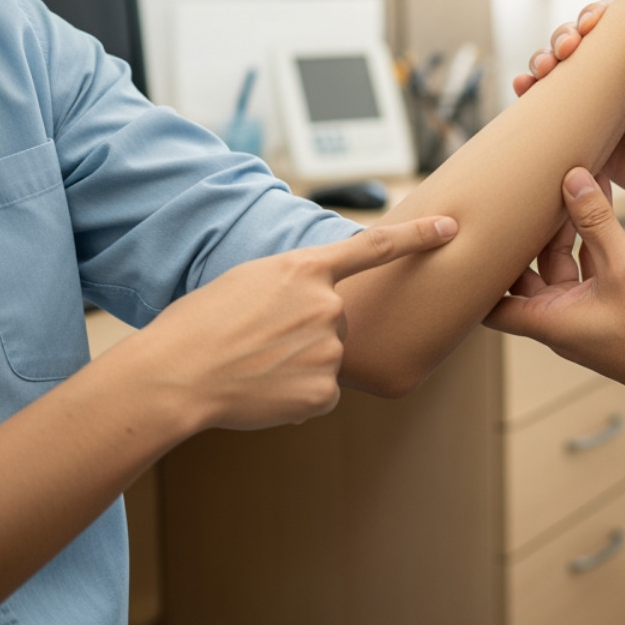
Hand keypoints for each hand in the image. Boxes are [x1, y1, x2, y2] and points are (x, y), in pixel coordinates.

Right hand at [139, 216, 457, 431]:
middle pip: (336, 320)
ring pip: (327, 359)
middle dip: (305, 332)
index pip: (374, 247)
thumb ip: (296, 286)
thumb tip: (325, 309)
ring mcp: (328, 350)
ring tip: (253, 366)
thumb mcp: (247, 282)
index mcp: (303, 270)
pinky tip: (262, 392)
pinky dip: (295, 397)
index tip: (451, 227)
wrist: (173, 376)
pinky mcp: (322, 392)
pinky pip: (320, 394)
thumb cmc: (198, 326)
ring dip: (297, 366)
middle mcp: (326, 306)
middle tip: (257, 341)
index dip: (417, 236)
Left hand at [486, 169, 624, 428]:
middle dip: (527, 236)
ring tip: (569, 187)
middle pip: (526, 274)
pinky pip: (589, 269)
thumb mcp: (624, 268)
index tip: (474, 239)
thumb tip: (572, 179)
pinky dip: (591, 242)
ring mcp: (584, 314)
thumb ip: (596, 222)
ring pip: (560, 266)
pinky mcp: (609, 308)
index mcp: (548, 321)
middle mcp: (559, 320)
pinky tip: (600, 205)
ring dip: (564, 232)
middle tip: (528, 195)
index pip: (491, 306)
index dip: (477, 276)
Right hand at [515, 11, 624, 236]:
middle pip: (575, 47)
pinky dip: (532, 102)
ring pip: (557, 77)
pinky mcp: (583, 138)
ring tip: (537, 73)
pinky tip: (522, 93)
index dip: (594, 18)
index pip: (610, 27)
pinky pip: (551, 118)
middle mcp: (611, 78)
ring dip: (540, 66)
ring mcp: (593, 107)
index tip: (590, 24)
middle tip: (564, 51)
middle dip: (560, 41)